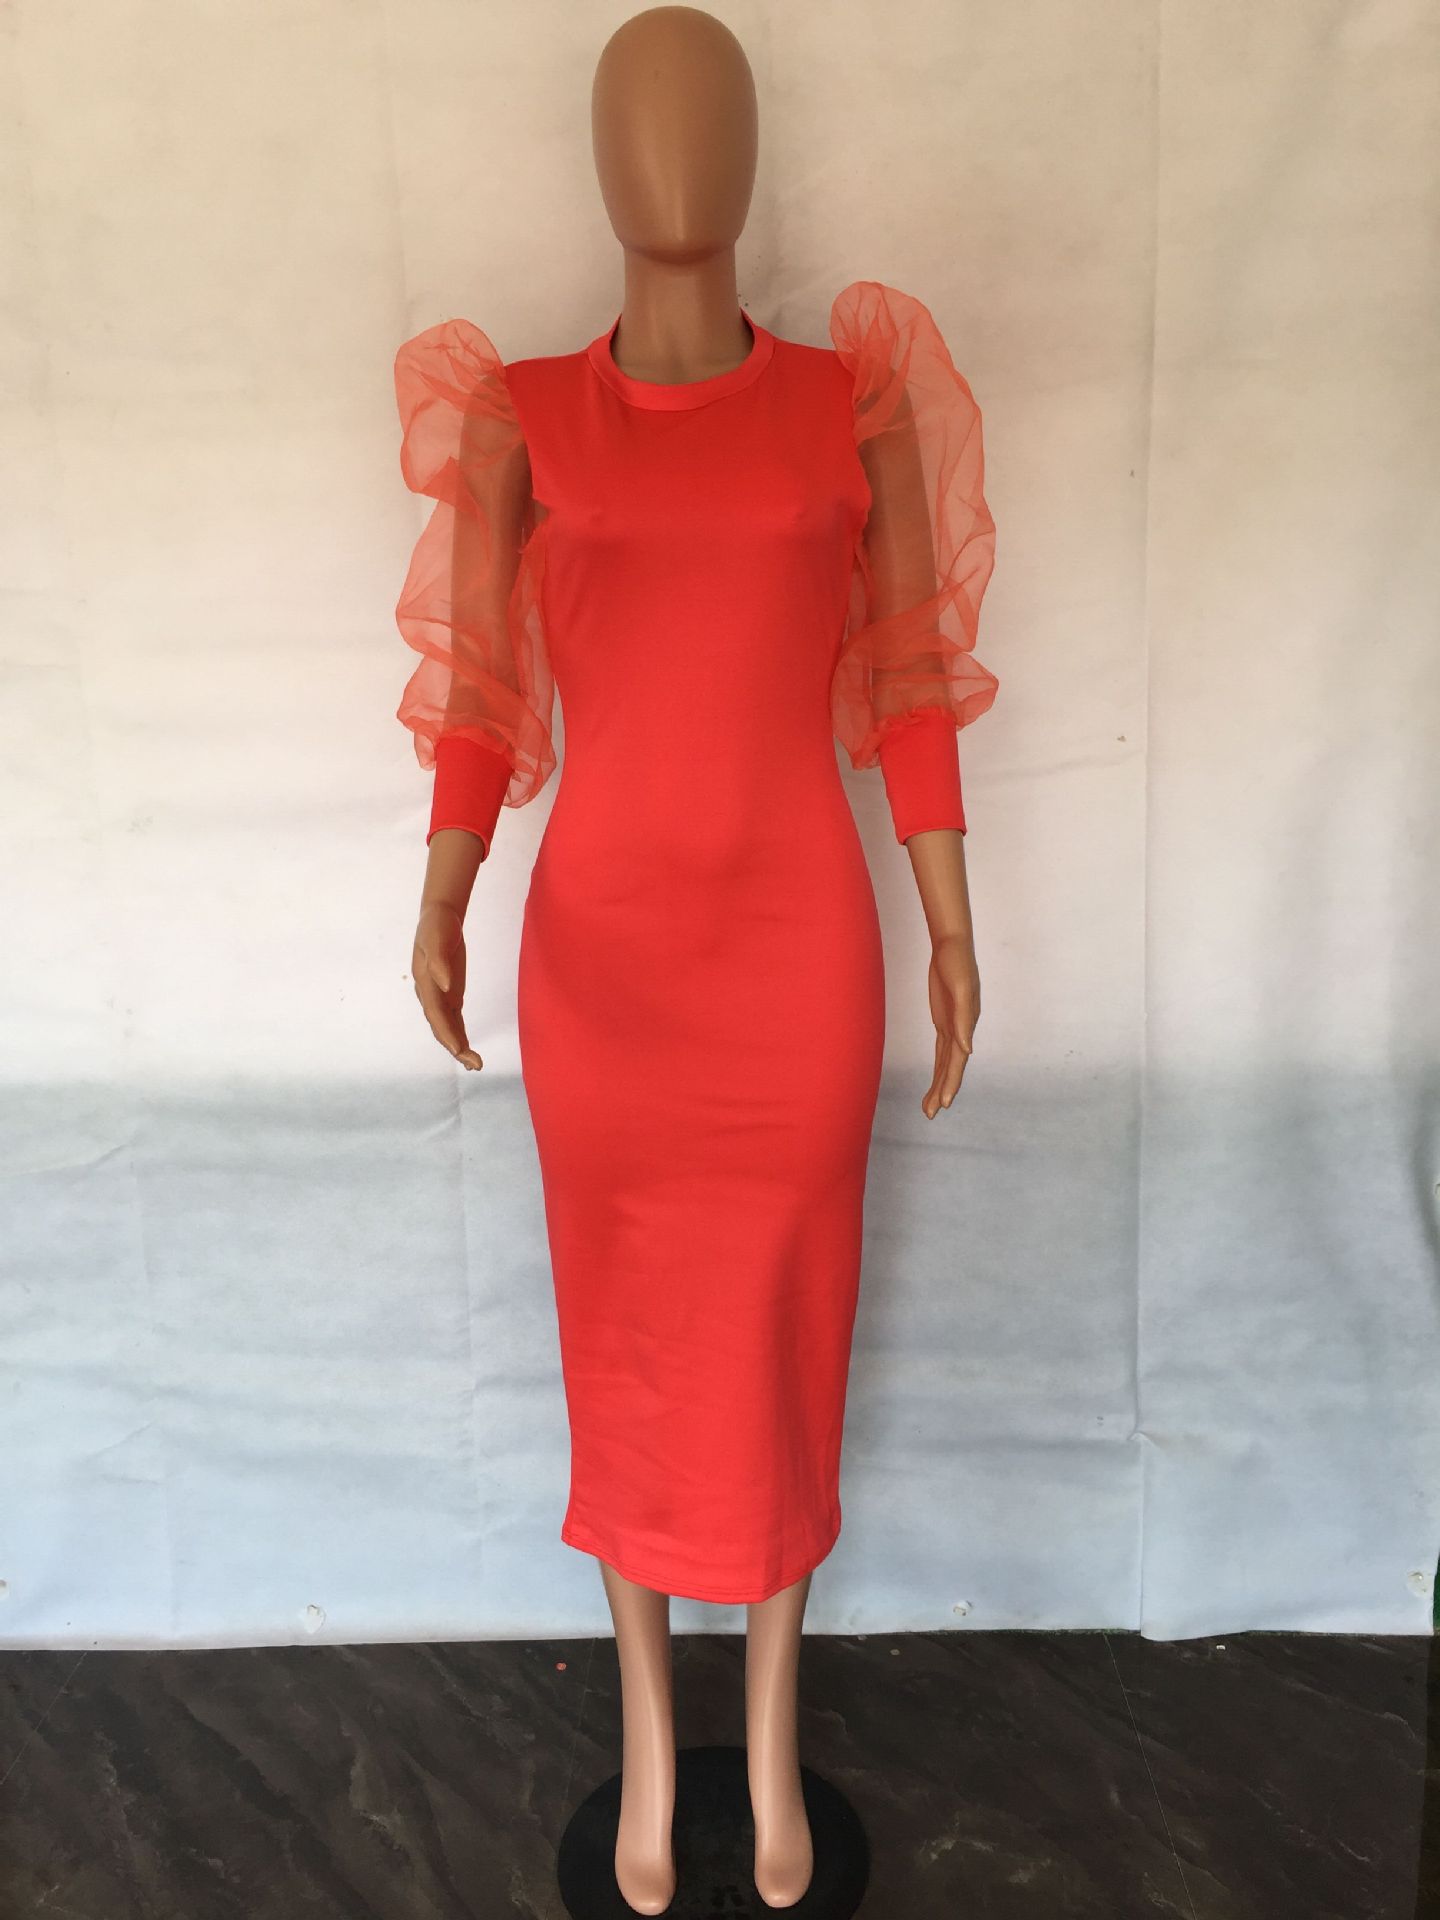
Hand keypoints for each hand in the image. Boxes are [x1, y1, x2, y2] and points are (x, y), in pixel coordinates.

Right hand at [411, 900, 482, 1069]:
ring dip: (459, 1047)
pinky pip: (454, 1021)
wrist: (439, 917)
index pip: (435, 1013)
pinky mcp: (450, 995)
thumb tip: (445, 985)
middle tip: (475, 1064)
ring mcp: (439, 996)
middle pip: (441, 1026)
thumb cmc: (437, 926)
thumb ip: (440, 961)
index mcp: (425, 983)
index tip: (459, 1048)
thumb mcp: (437, 939)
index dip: (446, 1032)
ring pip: (447, 1027)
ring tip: (476, 1065)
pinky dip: (461, 1036)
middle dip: (455, 1046)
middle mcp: (430, 994)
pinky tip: (468, 1051)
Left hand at [922, 932, 979, 1117]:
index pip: (957, 1061)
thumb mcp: (960, 989)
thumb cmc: (956, 965)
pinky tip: (937, 1081)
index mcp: (964, 1025)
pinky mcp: (945, 1020)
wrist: (952, 947)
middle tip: (930, 1114)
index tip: (944, 1103)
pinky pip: (942, 1050)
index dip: (950, 1083)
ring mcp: (953, 1026)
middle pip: (951, 1067)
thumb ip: (962, 1020)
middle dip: (942, 1091)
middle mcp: (961, 1030)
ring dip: (939, 1084)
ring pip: (946, 1062)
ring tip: (929, 1107)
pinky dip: (940, 1067)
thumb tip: (965, 1050)